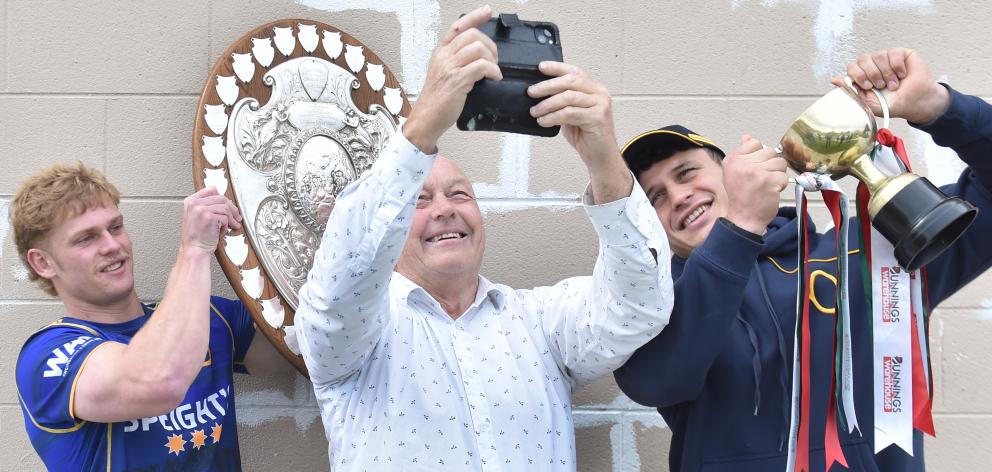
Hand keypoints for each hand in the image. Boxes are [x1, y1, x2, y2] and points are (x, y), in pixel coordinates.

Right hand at [181, 187, 241, 253]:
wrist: (194, 250)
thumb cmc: (197, 237)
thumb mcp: (197, 216)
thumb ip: (207, 206)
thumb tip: (226, 202)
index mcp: (191, 201)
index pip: (211, 190)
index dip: (222, 197)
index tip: (228, 205)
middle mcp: (195, 203)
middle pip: (221, 198)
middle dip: (232, 209)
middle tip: (236, 217)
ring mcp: (201, 209)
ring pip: (225, 208)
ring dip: (231, 218)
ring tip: (232, 225)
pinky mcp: (209, 217)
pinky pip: (226, 217)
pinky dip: (227, 226)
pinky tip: (222, 232)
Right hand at [402, 5, 501, 152]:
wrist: (426, 119)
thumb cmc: (436, 101)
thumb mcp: (443, 74)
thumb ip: (456, 62)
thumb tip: (477, 57)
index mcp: (441, 53)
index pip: (457, 27)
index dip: (474, 17)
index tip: (487, 11)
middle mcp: (444, 57)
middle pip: (471, 35)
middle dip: (489, 44)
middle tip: (494, 59)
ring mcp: (450, 68)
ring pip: (477, 48)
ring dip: (492, 58)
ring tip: (494, 71)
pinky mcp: (458, 81)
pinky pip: (481, 66)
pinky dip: (493, 71)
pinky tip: (495, 78)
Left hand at [528, 61, 630, 201]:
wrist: (601, 157)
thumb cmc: (586, 136)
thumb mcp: (571, 114)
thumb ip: (562, 102)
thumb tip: (539, 94)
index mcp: (594, 89)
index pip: (574, 72)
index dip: (557, 68)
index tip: (540, 67)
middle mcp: (600, 93)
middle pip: (570, 81)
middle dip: (547, 85)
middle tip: (531, 92)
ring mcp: (601, 105)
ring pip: (568, 97)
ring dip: (547, 103)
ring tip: (535, 111)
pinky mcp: (597, 118)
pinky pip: (569, 113)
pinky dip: (553, 116)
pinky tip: (544, 121)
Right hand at [722, 136, 787, 234]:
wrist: (743, 219)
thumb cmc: (741, 197)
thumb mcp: (734, 172)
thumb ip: (742, 154)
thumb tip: (747, 137)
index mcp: (733, 159)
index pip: (755, 143)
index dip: (760, 156)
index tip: (755, 169)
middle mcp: (742, 164)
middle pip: (770, 152)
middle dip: (770, 165)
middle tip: (761, 180)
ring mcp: (756, 172)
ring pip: (780, 162)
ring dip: (777, 174)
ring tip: (767, 185)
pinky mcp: (769, 181)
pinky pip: (784, 176)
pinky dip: (781, 185)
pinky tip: (771, 192)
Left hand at [830, 47, 949, 124]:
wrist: (915, 103)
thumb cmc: (892, 104)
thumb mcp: (869, 102)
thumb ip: (852, 91)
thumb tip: (834, 80)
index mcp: (863, 75)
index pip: (852, 66)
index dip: (858, 75)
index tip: (867, 86)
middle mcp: (873, 64)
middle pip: (863, 59)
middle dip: (872, 74)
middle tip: (881, 86)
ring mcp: (886, 58)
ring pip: (878, 56)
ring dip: (886, 74)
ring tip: (894, 85)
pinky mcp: (901, 54)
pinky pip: (893, 53)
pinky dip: (897, 67)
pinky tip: (902, 75)